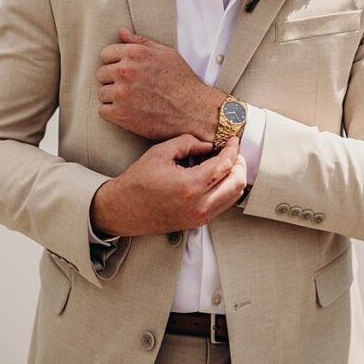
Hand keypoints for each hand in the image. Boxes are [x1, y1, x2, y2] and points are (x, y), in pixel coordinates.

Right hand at [90, 134, 246, 236]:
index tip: (233, 141)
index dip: (232, 149)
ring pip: (234, 196)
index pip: (224, 165)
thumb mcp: (160, 153)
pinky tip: (216, 179)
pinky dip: (226, 189)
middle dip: (239, 164)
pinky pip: (223, 205)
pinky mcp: (198, 222)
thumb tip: (208, 145)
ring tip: (226, 164)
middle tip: (232, 152)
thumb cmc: (137, 182)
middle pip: (237, 183)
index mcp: (190, 186)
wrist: (124, 209)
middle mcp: (199, 205)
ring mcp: (200, 216)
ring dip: (235, 178)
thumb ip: (187, 143)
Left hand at [97, 28, 226, 141]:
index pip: (106, 54)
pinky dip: (113, 113)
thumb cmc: (182, 81)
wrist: (194, 111)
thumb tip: (121, 32)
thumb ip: (140, 42)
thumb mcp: (166, 54)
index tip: (126, 73)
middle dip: (114, 81)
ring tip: (132, 101)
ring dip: (113, 98)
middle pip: (101, 74)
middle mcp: (125, 71)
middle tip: (131, 88)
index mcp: (135, 53)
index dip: (115, 64)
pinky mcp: (121, 114)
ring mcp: (122, 93)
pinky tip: (128, 112)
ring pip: (102, 93)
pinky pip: (103, 111)